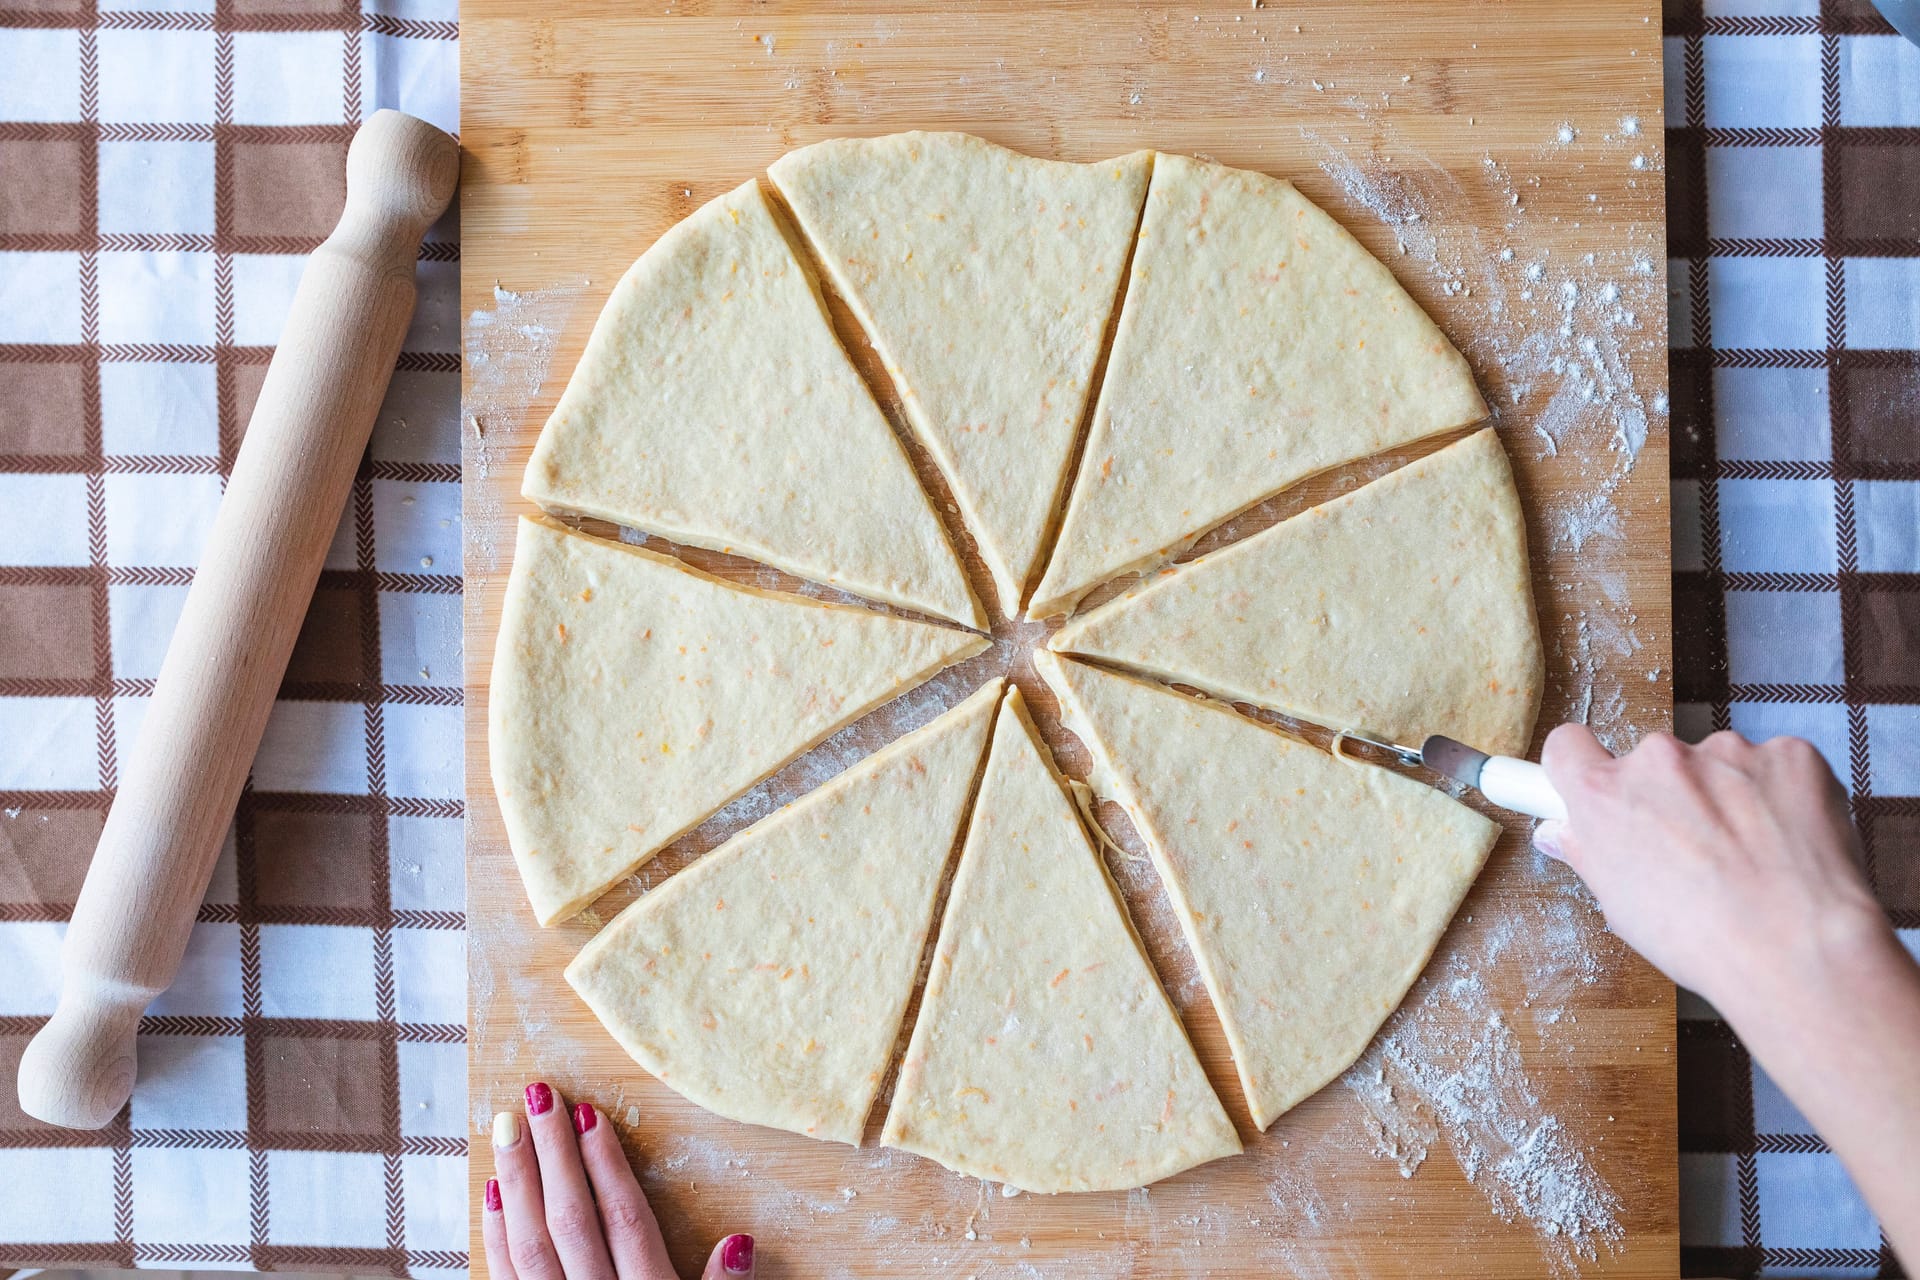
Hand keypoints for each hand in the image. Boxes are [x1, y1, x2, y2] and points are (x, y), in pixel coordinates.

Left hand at [482, 1080, 753, 1279]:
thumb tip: (738, 1242)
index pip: (624, 1221)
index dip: (606, 1166)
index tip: (589, 1115)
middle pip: (571, 1222)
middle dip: (553, 1155)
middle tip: (537, 1097)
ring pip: (529, 1246)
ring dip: (516, 1183)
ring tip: (508, 1129)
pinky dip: (494, 1234)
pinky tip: (491, 1194)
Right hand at [1533, 725, 1881, 1014]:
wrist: (1799, 950)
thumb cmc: (1704, 941)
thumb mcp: (1622, 907)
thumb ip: (1589, 854)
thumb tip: (1562, 835)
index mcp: (1605, 795)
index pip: (1569, 746)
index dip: (1583, 768)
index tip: (1599, 787)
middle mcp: (1659, 760)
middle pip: (1654, 762)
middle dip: (1671, 796)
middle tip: (1697, 850)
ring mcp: (1728, 751)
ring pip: (1719, 764)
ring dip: (1728, 795)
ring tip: (1754, 857)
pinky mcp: (1790, 755)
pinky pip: (1776, 766)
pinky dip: (1781, 794)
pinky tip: (1789, 841)